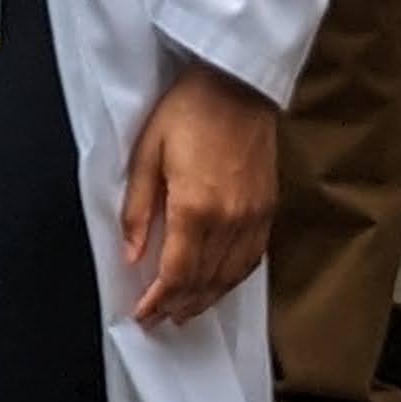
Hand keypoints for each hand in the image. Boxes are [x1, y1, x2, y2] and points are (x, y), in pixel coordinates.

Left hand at [120, 59, 276, 330]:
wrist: (237, 82)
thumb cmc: (188, 108)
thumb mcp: (148, 150)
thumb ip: (139, 209)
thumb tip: (132, 254)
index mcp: (195, 207)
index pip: (176, 274)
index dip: (157, 302)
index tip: (142, 315)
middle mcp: (229, 220)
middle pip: (203, 282)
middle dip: (178, 306)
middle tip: (158, 319)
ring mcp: (253, 217)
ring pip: (229, 277)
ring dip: (205, 300)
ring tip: (185, 311)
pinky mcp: (268, 209)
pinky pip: (252, 260)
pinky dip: (232, 280)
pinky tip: (219, 284)